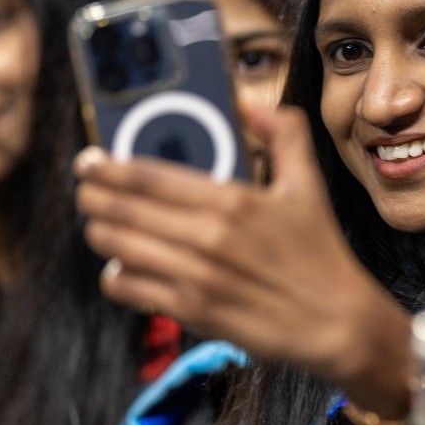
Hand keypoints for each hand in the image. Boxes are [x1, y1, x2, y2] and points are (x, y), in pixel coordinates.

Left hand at [74, 103, 413, 416]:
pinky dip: (117, 275)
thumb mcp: (308, 183)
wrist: (336, 322)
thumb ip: (282, 132)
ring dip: (100, 232)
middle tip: (88, 188)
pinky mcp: (191, 312)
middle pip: (121, 210)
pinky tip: (124, 266)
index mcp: (232, 201)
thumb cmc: (320, 252)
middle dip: (93, 196)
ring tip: (102, 223)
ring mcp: (195, 278)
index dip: (107, 166)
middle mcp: (208, 238)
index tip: (90, 160)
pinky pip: (128, 288)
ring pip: (117, 247)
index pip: (148, 176)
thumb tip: (249, 102)